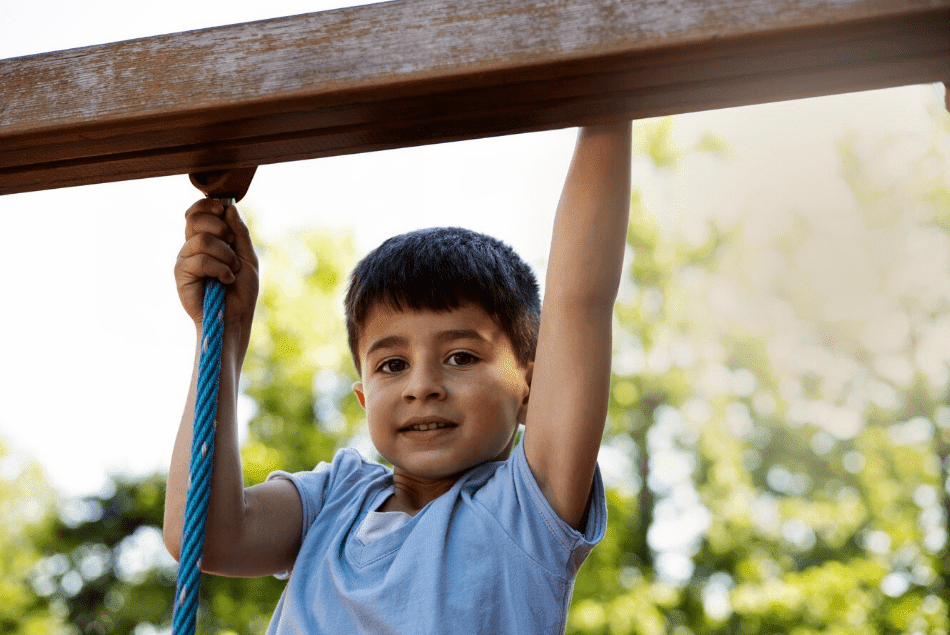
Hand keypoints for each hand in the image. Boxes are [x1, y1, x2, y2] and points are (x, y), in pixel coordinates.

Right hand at [175, 198, 258, 327]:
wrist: (235, 317)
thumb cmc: (241, 290)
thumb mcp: (247, 256)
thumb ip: (239, 233)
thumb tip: (229, 207)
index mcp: (206, 238)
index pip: (197, 211)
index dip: (209, 206)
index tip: (223, 211)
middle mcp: (192, 246)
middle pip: (195, 218)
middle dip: (220, 228)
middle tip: (232, 246)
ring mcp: (185, 259)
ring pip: (203, 239)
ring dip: (226, 254)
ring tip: (232, 269)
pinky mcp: (181, 273)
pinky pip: (201, 260)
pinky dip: (221, 268)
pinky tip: (226, 279)